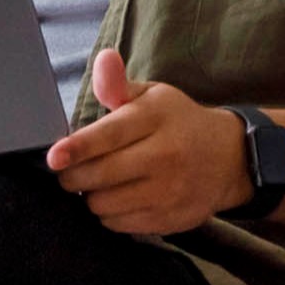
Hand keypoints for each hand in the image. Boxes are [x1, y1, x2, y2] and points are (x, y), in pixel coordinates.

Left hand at [46, 48, 251, 236]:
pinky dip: (110, 214)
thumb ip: (119, 84)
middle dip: (73, 176)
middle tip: (71, 171)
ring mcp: (169, 191)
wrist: (230, 158)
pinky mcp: (169, 219)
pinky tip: (120, 198)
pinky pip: (119, 224)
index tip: (54, 157)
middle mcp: (165, 155)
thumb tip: (104, 60)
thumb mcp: (153, 96)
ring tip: (101, 183)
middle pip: (100, 175)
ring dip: (92, 196)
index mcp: (156, 118)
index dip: (77, 148)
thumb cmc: (179, 123)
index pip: (109, 135)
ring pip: (104, 204)